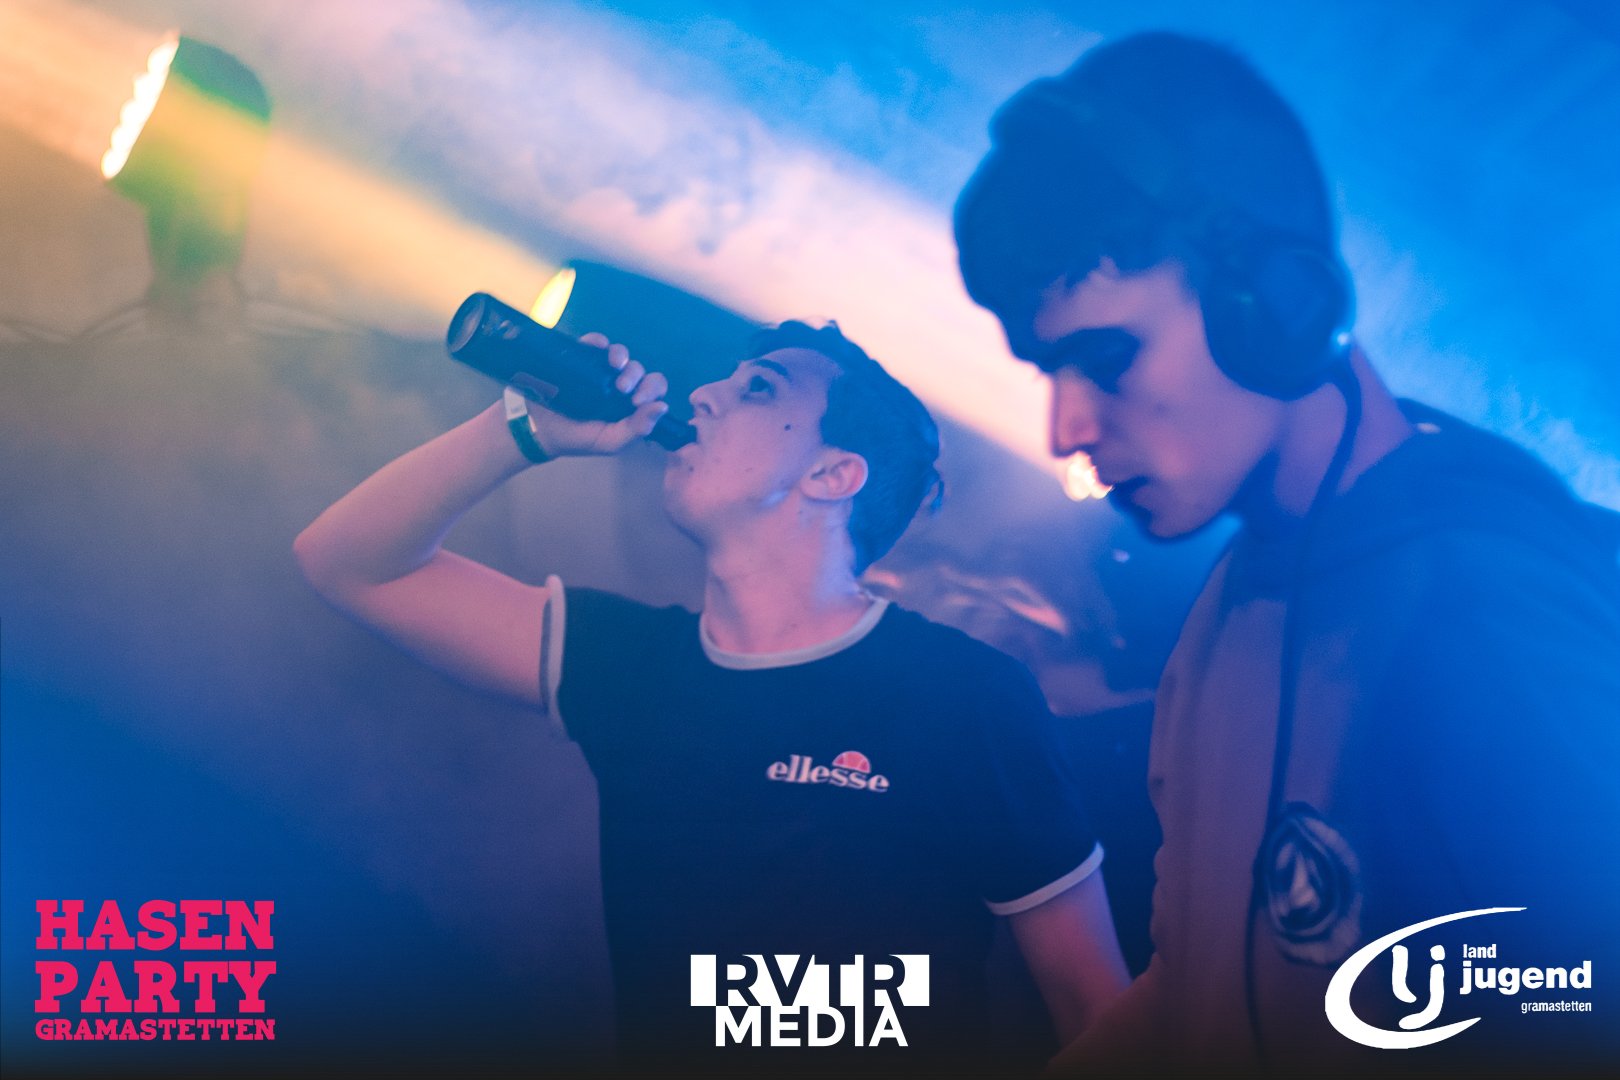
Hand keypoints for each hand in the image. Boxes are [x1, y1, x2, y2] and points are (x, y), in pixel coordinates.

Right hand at [524, 333, 669, 456]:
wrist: (536, 430)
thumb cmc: (577, 438)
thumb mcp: (610, 441)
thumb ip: (637, 428)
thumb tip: (662, 407)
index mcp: (630, 405)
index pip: (653, 389)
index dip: (652, 390)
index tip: (637, 401)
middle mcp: (618, 384)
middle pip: (639, 370)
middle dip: (637, 376)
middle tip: (623, 390)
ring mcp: (599, 370)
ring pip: (621, 354)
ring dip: (622, 357)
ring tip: (615, 368)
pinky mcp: (580, 357)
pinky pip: (594, 342)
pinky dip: (599, 342)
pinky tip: (598, 348)